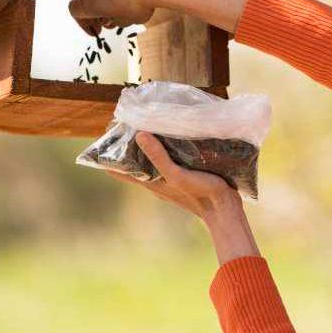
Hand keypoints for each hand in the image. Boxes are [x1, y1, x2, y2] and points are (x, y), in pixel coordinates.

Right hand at [68, 0, 173, 36]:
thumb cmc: (135, 4)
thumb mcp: (125, 22)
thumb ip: (115, 22)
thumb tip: (114, 19)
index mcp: (88, 3)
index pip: (75, 11)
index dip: (84, 24)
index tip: (96, 31)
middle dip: (92, 10)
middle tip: (105, 21)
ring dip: (103, 0)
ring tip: (120, 11)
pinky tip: (129, 0)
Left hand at [106, 131, 240, 220]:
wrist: (224, 209)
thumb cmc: (199, 193)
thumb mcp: (177, 175)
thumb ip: (159, 157)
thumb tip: (139, 135)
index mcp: (149, 182)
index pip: (116, 171)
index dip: (108, 155)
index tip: (107, 136)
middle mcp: (154, 181)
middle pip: (131, 163)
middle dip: (126, 146)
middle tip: (126, 123)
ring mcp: (168, 179)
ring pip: (148, 161)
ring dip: (145, 146)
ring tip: (145, 124)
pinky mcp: (181, 176)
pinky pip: (165, 160)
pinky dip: (161, 149)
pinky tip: (169, 138)